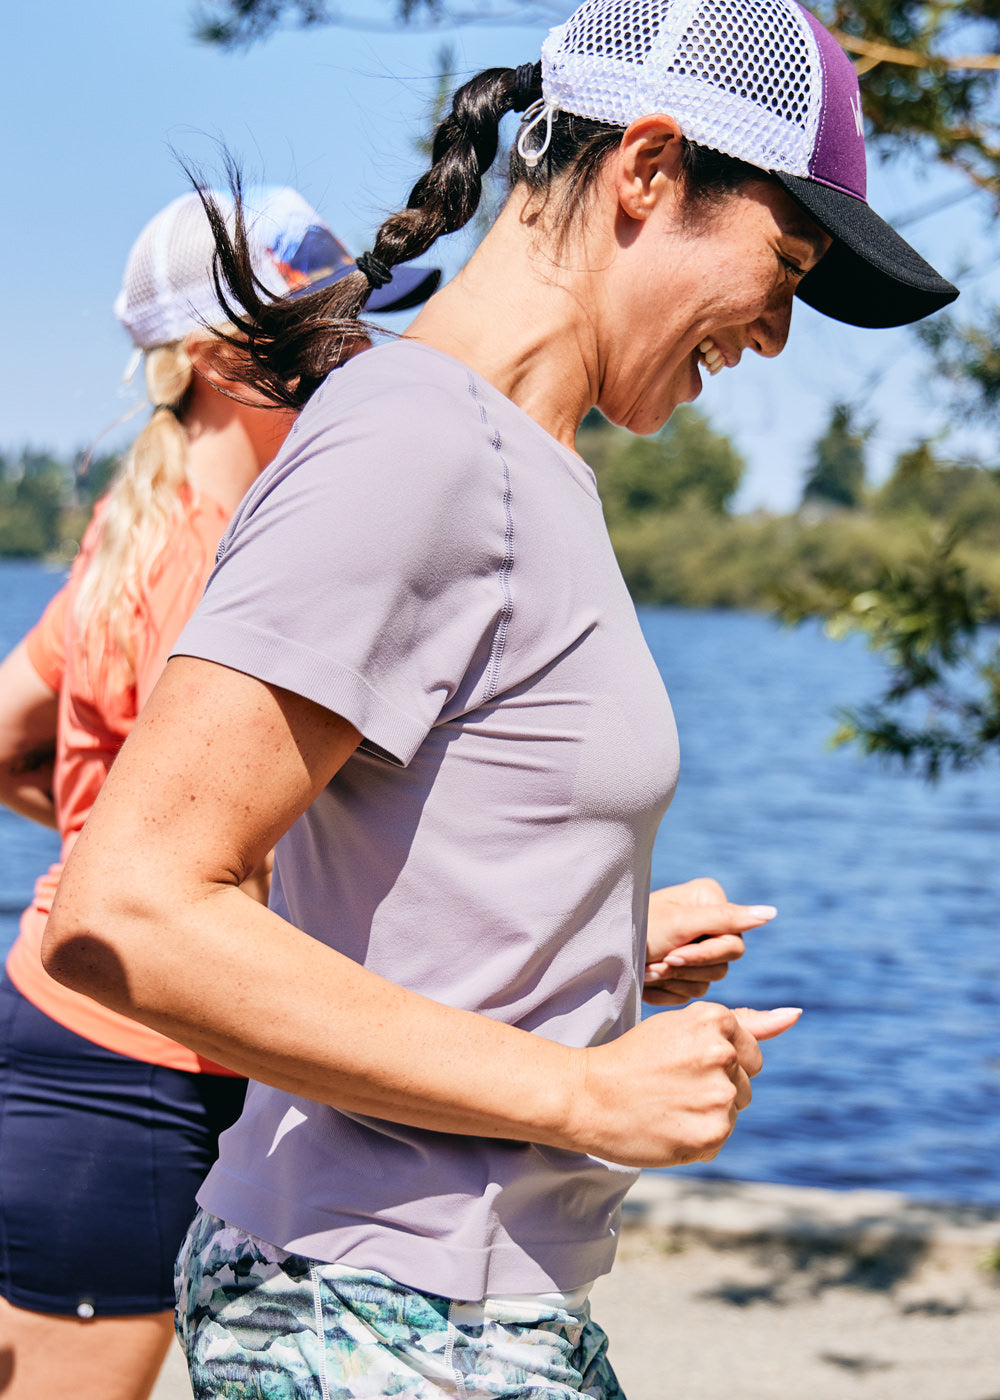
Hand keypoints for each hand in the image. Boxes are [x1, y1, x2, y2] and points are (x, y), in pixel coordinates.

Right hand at [576, 1003, 800, 1167]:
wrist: (586, 1096)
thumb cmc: (634, 1057)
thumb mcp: (683, 1027)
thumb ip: (745, 1022)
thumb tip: (796, 1013)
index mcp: (715, 1020)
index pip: (750, 1053)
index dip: (716, 1062)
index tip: (683, 1063)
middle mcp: (722, 1055)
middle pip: (745, 1083)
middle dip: (716, 1087)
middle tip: (671, 1084)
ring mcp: (718, 1097)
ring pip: (733, 1111)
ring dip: (707, 1113)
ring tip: (667, 1105)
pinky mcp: (712, 1135)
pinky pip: (719, 1138)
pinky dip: (697, 1137)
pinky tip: (667, 1126)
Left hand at [644, 878, 775, 1005]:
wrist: (602, 953)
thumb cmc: (639, 929)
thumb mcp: (682, 924)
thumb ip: (727, 919)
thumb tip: (771, 913)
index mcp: (712, 903)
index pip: (733, 943)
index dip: (704, 954)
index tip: (674, 954)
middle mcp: (709, 926)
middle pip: (721, 966)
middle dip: (685, 968)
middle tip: (657, 963)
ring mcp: (696, 951)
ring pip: (706, 983)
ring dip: (673, 981)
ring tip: (648, 970)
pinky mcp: (683, 974)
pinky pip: (689, 995)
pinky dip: (666, 992)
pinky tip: (646, 980)